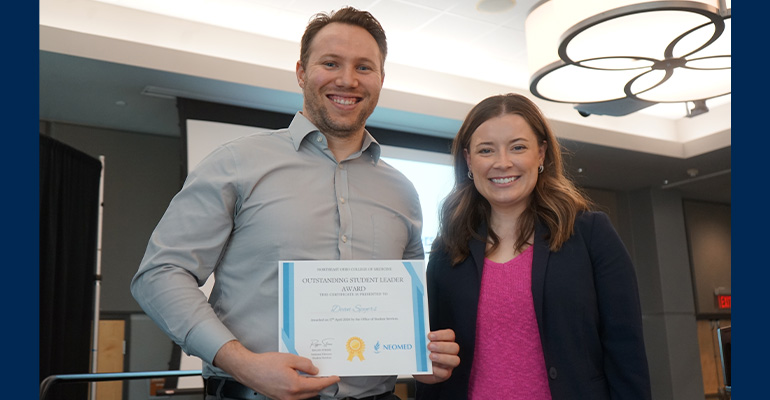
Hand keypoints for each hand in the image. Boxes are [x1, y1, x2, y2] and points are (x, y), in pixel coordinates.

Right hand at [213, 340, 340, 399]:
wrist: (249, 370)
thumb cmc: (265, 364)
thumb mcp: (289, 358)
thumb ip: (305, 364)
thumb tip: (314, 370)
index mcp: (295, 386)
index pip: (318, 384)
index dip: (329, 380)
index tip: (336, 377)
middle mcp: (291, 396)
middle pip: (313, 392)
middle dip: (322, 384)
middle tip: (328, 376)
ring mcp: (285, 399)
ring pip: (305, 395)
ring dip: (312, 387)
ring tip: (315, 377)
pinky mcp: (280, 398)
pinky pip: (297, 396)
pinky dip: (303, 389)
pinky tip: (302, 381)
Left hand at [413, 329, 459, 383]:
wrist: (419, 370)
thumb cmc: (422, 354)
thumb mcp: (422, 346)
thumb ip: (422, 340)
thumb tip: (418, 336)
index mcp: (446, 342)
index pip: (450, 335)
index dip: (441, 335)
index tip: (429, 336)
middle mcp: (450, 352)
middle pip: (455, 347)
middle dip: (441, 346)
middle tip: (429, 346)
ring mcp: (449, 364)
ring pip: (455, 360)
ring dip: (442, 358)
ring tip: (430, 356)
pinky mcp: (445, 374)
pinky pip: (445, 373)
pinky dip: (437, 370)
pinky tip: (430, 367)